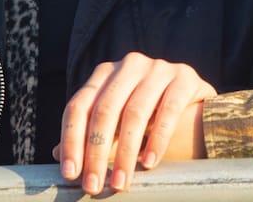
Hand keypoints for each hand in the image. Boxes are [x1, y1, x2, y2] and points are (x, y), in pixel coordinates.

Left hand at [57, 52, 213, 193]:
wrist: (196, 104)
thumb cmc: (149, 115)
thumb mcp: (117, 123)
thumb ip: (91, 133)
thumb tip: (55, 153)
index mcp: (105, 72)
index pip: (79, 106)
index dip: (71, 140)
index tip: (70, 174)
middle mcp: (130, 65)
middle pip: (105, 110)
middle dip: (96, 152)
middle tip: (93, 187)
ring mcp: (159, 68)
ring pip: (135, 112)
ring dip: (125, 153)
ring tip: (120, 183)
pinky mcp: (185, 78)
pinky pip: (168, 110)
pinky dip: (157, 140)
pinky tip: (149, 163)